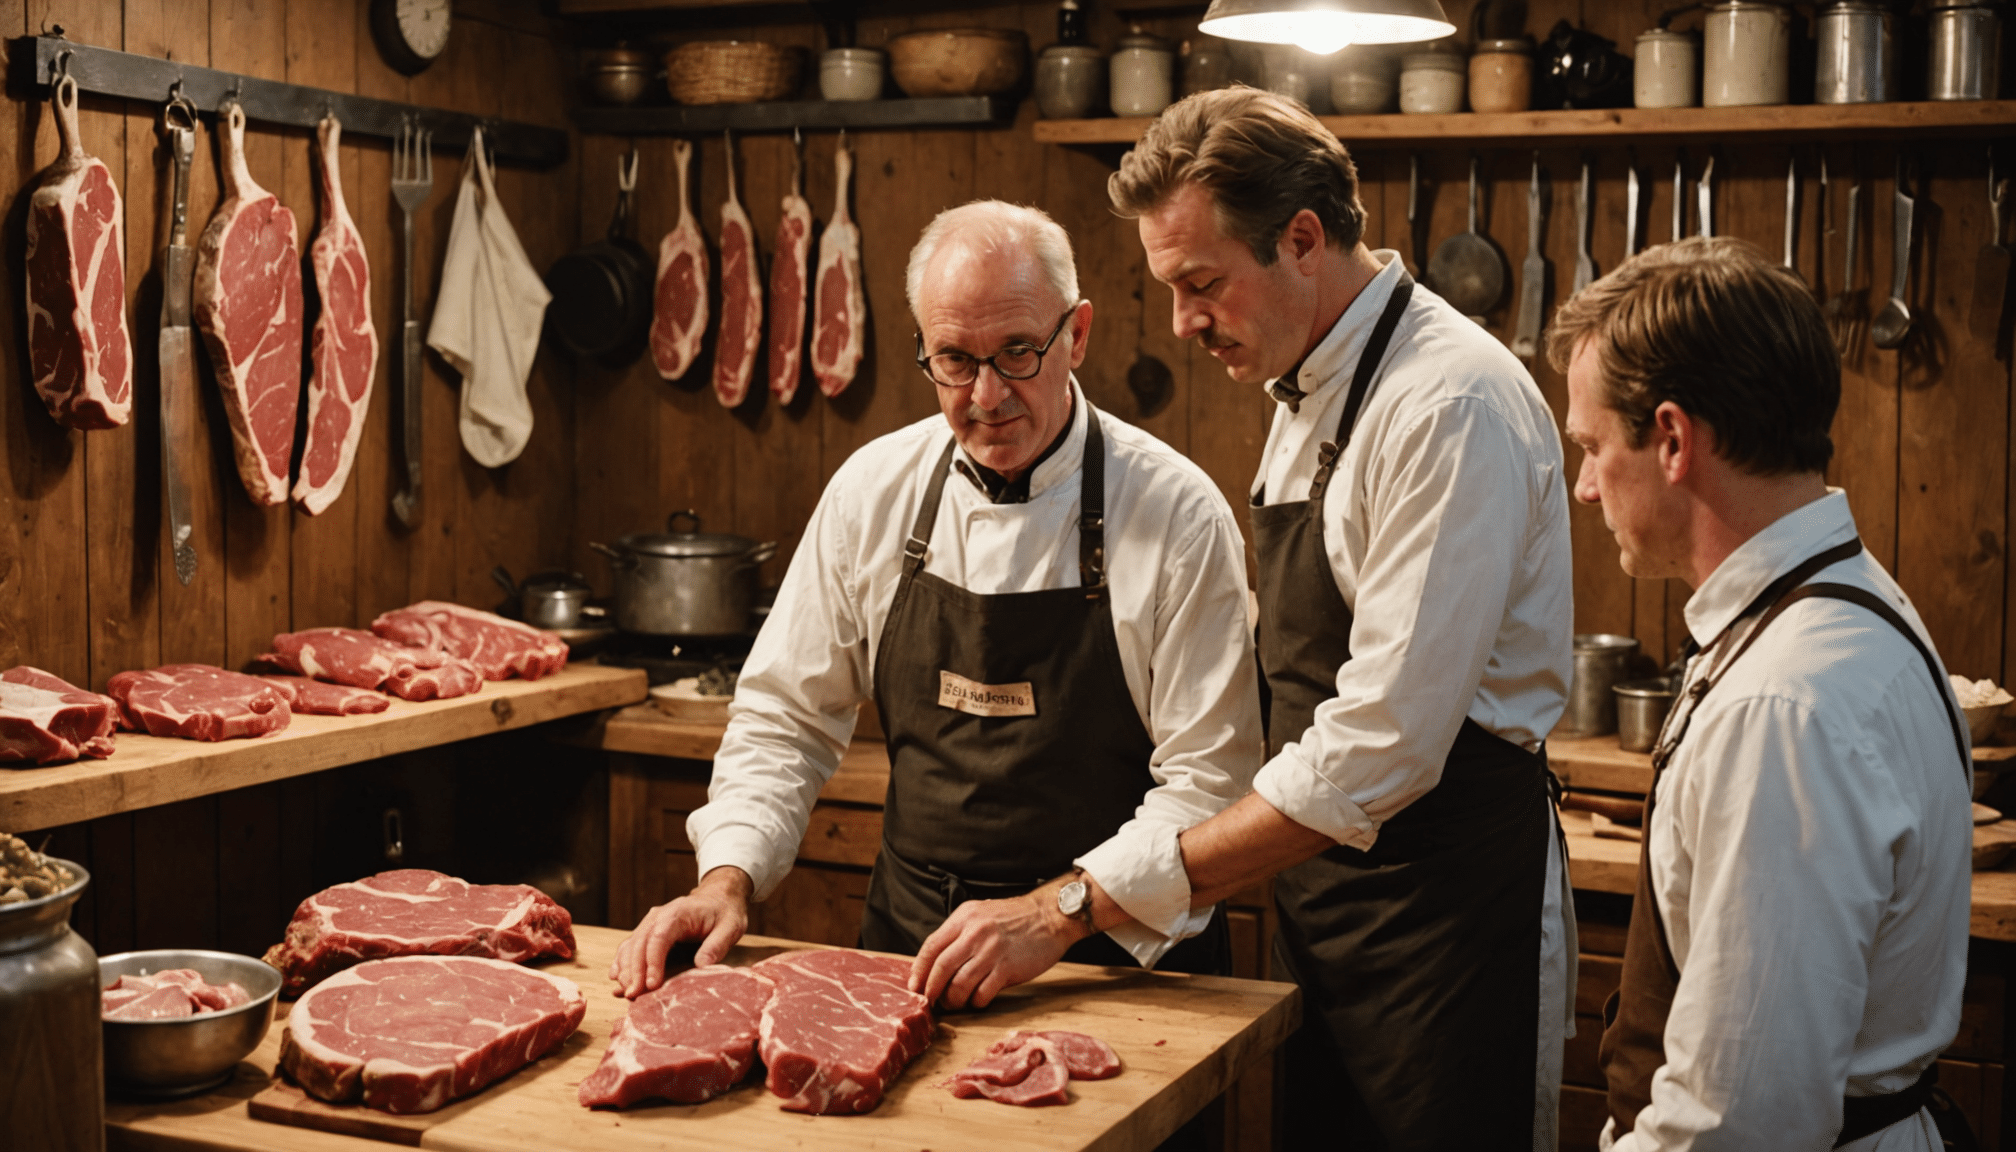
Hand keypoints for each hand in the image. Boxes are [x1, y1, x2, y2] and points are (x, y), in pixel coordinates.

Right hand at [609, 866, 751, 998]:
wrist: (718, 898)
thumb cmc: (724, 914)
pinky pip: (630, 947)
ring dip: (625, 970)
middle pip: (639, 943)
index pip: (659, 937)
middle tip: (633, 995)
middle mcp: (658, 916)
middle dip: (634, 971)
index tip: (652, 985)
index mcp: (678, 913)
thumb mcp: (730, 928)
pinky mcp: (647, 932)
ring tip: (626, 993)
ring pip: (630, 946)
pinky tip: (616, 980)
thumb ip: (716, 946)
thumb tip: (701, 967)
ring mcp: (650, 923)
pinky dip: (622, 963)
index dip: (653, 962)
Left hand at [908, 885, 1084, 1009]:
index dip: (919, 970)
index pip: (931, 947)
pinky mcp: (1007, 968)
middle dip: (931, 990)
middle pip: (940, 968)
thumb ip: (960, 933)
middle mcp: (975, 933)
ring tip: (954, 1003)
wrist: (1050, 916)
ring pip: (959, 984)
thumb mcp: (981, 914)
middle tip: (929, 1001)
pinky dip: (975, 1001)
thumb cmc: (1016, 918)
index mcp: (964, 918)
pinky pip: (982, 993)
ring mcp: (991, 951)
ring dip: (953, 999)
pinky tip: (977, 1000)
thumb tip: (937, 963)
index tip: (914, 985)